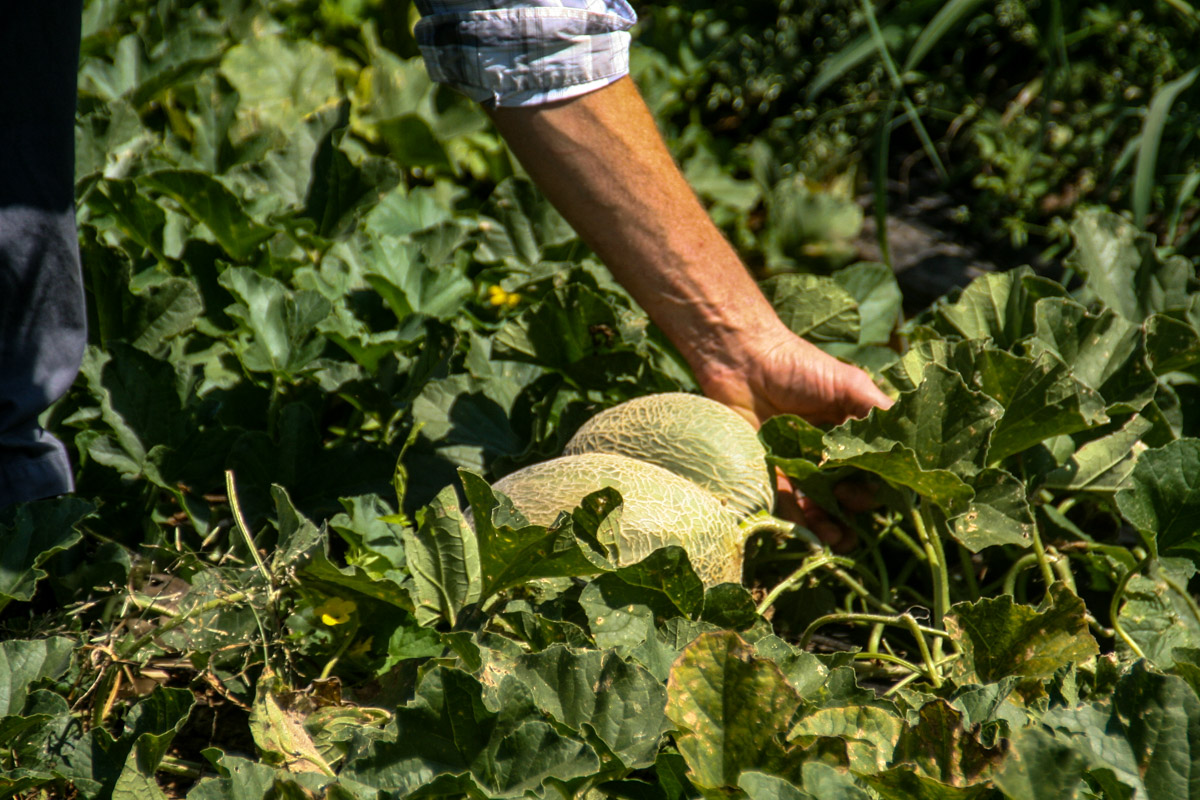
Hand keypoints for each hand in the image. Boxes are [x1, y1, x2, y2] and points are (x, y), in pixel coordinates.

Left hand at [693, 325, 892, 548]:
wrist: (743, 360)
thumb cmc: (799, 366)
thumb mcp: (850, 384)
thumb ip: (878, 414)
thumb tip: (909, 450)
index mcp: (850, 436)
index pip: (874, 471)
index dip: (879, 485)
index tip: (876, 485)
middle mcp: (826, 456)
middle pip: (848, 496)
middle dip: (854, 510)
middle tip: (847, 502)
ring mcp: (797, 469)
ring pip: (820, 509)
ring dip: (831, 528)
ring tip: (835, 537)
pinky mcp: (767, 477)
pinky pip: (786, 508)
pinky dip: (800, 525)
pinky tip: (811, 534)